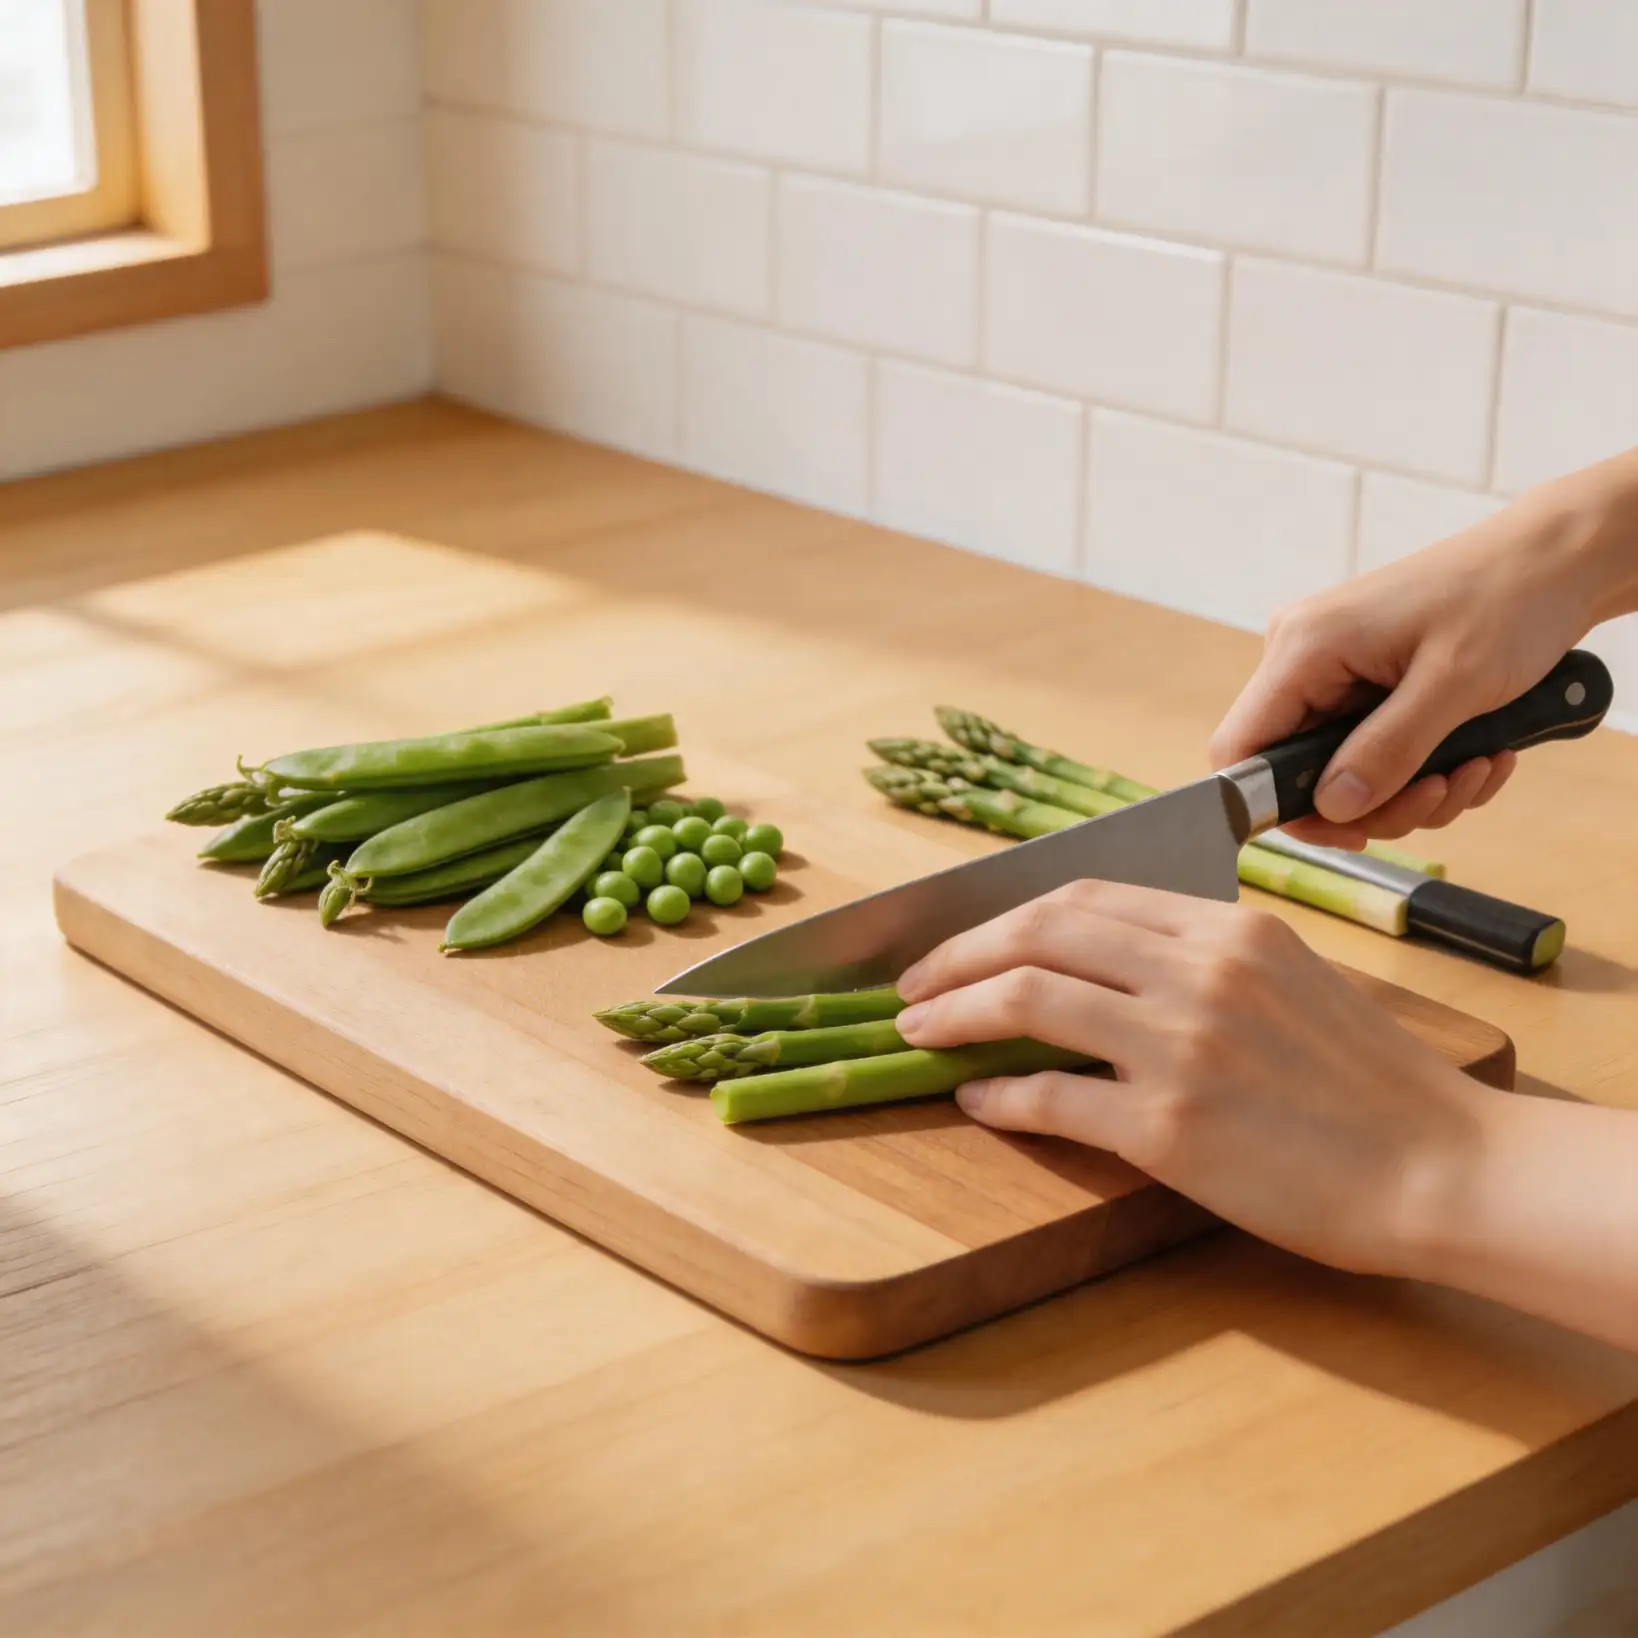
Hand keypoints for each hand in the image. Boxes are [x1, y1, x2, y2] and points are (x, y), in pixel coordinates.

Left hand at [895, 881, 1494, 1276]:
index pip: (1085, 897)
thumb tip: (1098, 968)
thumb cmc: (1374, 1084)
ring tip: (918, 1033)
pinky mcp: (1170, 1127)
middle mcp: (1198, 970)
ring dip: (953, 1014)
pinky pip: (1050, 1097)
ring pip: (1026, 999)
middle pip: (1039, 932)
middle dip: (958, 955)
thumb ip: (1201, 960)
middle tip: (913, 986)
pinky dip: (998, 1096)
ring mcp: (1181, 1045)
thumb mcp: (1292, 981)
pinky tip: (976, 1101)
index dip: (1005, 917)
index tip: (965, 943)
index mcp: (1228, 928)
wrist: (1442, 1166)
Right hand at [1209, 480, 1614, 849]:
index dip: (1276, 805)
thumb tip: (1332, 809)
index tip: (1347, 832)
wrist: (1558, 560)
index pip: (1241, 748)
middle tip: (1440, 794)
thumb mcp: (1454, 684)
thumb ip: (1387, 751)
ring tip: (1476, 768)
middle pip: (1299, 771)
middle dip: (1375, 802)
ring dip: (1413, 790)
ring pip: (1343, 771)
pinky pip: (1374, 752)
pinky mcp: (1365, 682)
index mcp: (1303, 647)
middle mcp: (1304, 658)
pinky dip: (1426, 768)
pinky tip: (1479, 754)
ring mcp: (1335, 670)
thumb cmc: (1509, 598)